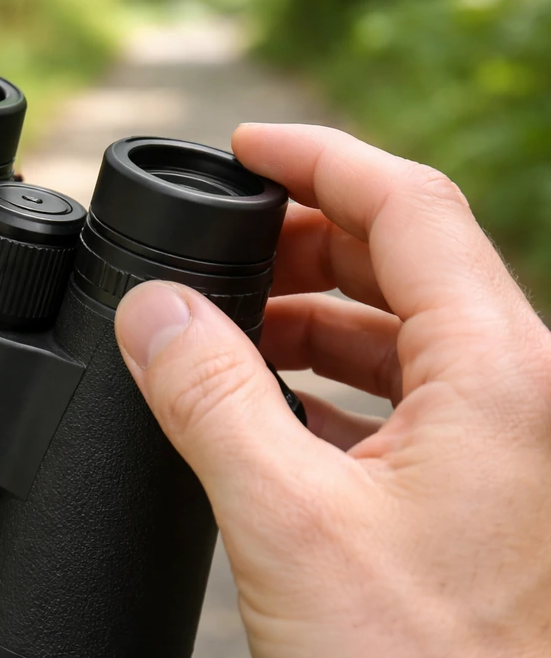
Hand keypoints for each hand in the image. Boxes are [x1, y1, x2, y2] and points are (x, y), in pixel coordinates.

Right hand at [115, 124, 550, 656]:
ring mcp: (508, 441)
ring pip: (404, 329)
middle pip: (407, 259)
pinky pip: (404, 396)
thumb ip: (211, 398)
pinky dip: (332, 381)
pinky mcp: (483, 487)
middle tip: (222, 243)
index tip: (246, 146)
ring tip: (229, 325)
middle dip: (307, 237)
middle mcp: (521, 390)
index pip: (408, 205)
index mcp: (497, 373)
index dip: (319, 158)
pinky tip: (269, 404)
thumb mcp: (288, 522)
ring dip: (314, 312)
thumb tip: (153, 309)